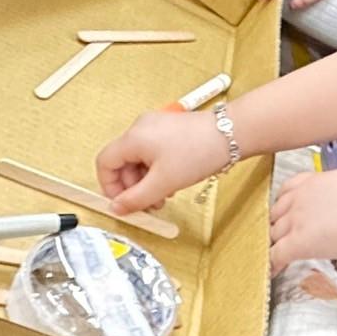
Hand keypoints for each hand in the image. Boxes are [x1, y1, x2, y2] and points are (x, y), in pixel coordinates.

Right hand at [96, 109, 229, 212]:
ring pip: (139, 160)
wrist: (231, 134)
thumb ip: (136, 198)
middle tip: (148, 206)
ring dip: (146, 182)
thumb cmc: (199, 152)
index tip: (122, 204)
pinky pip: (153, 153)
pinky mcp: (170, 130)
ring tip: (163, 197)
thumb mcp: (163, 182)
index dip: (109, 187)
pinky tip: (171, 183)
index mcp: (133, 137)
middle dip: (133, 187)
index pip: (105, 162)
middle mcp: (141, 128)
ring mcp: (156, 127)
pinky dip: (157, 171)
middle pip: (122, 162)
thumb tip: (117, 208)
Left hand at [269, 169, 336, 271]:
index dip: (285, 202)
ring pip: (273, 233)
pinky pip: (275, 254)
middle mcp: (299, 198)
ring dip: (275, 244)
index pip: (288, 189)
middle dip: (279, 224)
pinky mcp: (296, 243)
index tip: (288, 210)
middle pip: (276, 212)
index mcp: (315, 182)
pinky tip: (272, 272)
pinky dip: (272, 263)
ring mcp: (295, 220)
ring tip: (276, 256)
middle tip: (285, 236)